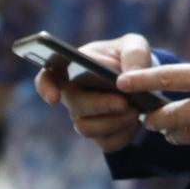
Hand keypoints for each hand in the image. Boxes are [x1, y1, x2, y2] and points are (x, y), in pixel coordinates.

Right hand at [33, 34, 150, 153]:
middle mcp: (74, 94)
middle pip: (74, 105)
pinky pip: (106, 142)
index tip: (53, 98)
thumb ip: (134, 54)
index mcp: (74, 67)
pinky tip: (137, 123)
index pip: (47, 76)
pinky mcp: (100, 134)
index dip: (45, 88)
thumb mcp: (135, 46)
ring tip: (135, 111)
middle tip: (125, 102)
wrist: (144, 79)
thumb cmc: (129, 57)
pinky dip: (124, 135)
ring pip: (87, 128)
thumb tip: (127, 76)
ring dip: (113, 122)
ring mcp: (85, 116)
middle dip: (99, 105)